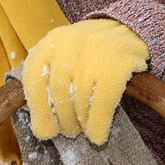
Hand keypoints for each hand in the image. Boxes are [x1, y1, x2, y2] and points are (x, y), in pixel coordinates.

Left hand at [23, 19, 148, 144]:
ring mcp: (93, 53)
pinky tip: (98, 135)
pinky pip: (101, 103)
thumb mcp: (65, 56)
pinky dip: (98, 124)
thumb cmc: (90, 51)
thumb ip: (49, 84)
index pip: (34, 79)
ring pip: (80, 99)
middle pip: (58, 92)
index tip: (46, 130)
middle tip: (69, 132)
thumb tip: (42, 131)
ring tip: (82, 130)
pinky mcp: (116, 65)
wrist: (129, 30)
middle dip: (62, 119)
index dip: (38, 109)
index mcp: (52, 41)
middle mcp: (70, 44)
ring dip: (80, 123)